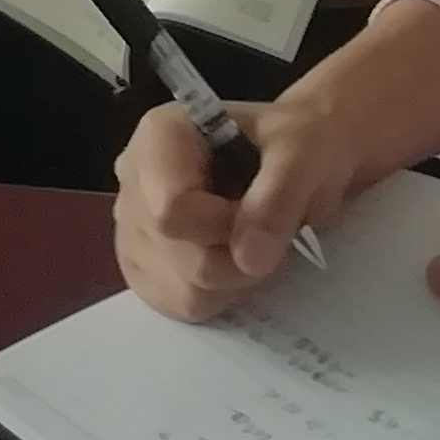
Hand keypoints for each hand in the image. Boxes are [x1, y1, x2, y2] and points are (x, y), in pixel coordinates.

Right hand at [115, 91, 393, 321]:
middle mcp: (134, 177)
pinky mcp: (143, 265)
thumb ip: (279, 196)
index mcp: (160, 135)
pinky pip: (176, 305)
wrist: (304, 161)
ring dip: (232, 280)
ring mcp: (132, 224)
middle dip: (235, 257)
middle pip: (176, 253)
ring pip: (179, 288)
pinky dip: (216, 297)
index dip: (224, 227)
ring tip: (251, 243)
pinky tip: (233, 264)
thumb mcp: (306, 153)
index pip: (171, 209)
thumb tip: (250, 258)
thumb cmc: (302, 145)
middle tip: (266, 231)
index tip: (260, 215)